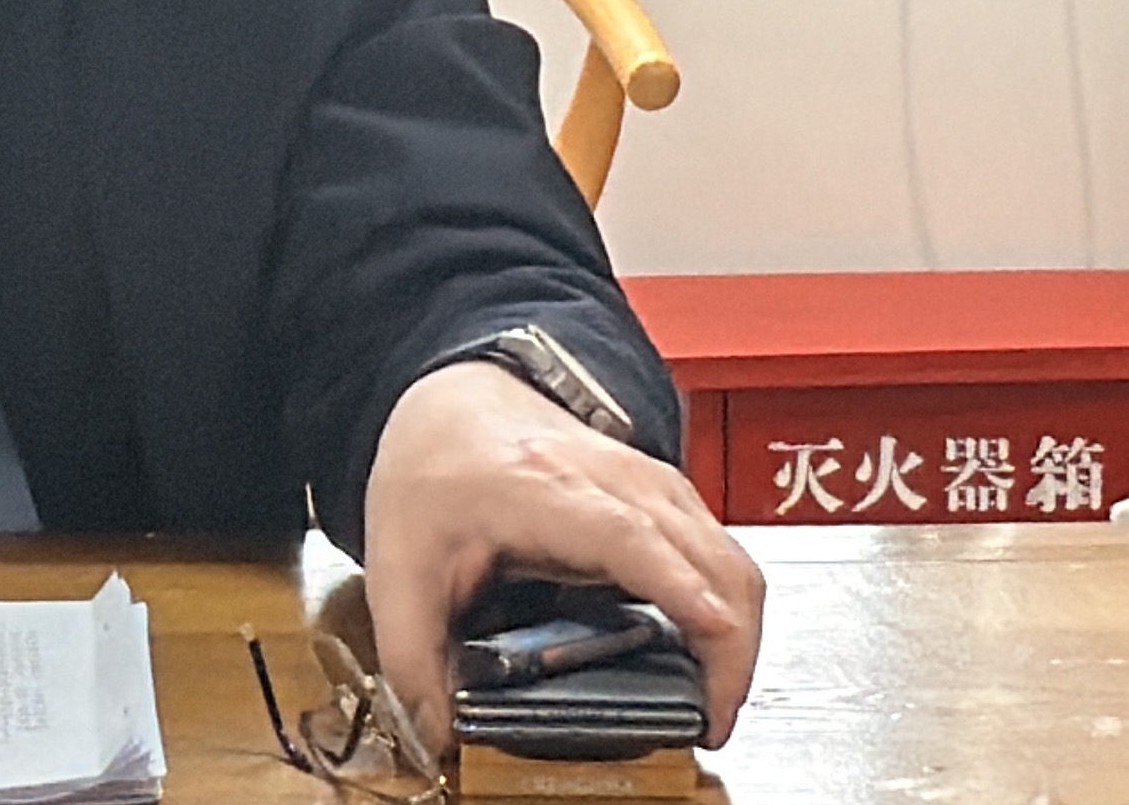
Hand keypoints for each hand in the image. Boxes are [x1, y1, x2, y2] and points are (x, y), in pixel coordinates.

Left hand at [361, 359, 763, 757]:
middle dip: (730, 644)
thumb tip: (436, 731)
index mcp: (541, 488)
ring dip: (737, 631)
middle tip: (710, 719)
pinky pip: (720, 552)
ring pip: (728, 555)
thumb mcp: (398, 563)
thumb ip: (410, 654)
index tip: (714, 639)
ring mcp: (647, 482)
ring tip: (712, 701)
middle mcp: (611, 477)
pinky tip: (704, 653)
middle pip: (706, 553)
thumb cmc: (431, 466)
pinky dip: (728, 606)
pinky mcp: (664, 496)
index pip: (630, 535)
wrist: (448, 404)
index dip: (679, 588)